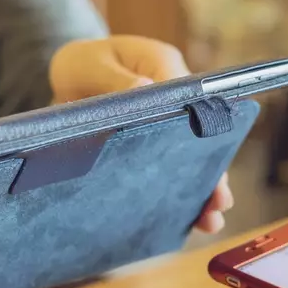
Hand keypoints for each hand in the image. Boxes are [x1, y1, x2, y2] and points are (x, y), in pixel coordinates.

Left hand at [49, 36, 232, 232]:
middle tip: (220, 201)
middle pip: (199, 137)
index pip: (191, 99)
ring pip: (189, 162)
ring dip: (200, 191)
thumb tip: (143, 88)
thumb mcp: (89, 63)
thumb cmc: (82, 64)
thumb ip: (114, 78)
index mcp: (164, 67)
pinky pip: (167, 175)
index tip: (209, 155)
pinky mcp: (151, 150)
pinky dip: (174, 199)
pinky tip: (183, 224)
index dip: (202, 129)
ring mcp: (166, 129)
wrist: (67, 78)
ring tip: (210, 222)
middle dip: (212, 170)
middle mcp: (175, 101)